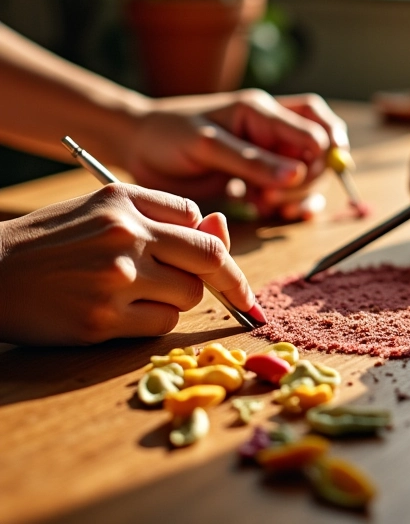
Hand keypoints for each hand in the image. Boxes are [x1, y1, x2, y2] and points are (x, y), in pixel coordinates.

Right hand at [0, 184, 253, 345]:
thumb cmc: (52, 241)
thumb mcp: (102, 210)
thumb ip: (161, 215)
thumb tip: (219, 227)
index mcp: (123, 199)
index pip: (196, 216)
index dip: (211, 239)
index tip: (219, 260)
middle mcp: (124, 234)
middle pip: (209, 257)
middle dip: (231, 279)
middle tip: (242, 297)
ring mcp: (115, 278)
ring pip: (189, 295)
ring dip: (180, 299)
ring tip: (143, 293)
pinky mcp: (102, 320)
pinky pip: (162, 324)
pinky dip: (157, 321)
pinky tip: (126, 312)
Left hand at [124, 90, 348, 219]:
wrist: (139, 146)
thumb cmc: (168, 135)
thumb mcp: (207, 146)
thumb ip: (252, 160)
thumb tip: (298, 174)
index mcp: (262, 111)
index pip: (316, 130)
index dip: (316, 158)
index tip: (290, 182)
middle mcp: (272, 130)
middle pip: (321, 151)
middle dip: (310, 178)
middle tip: (276, 199)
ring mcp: (267, 154)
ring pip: (311, 172)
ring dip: (302, 194)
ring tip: (270, 206)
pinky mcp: (259, 177)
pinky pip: (293, 190)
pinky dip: (294, 204)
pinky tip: (279, 213)